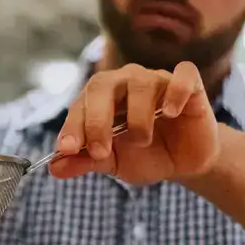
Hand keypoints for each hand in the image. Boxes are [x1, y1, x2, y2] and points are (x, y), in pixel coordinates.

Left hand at [51, 62, 219, 184]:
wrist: (182, 162)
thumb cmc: (142, 156)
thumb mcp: (111, 162)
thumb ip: (84, 161)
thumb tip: (54, 168)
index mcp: (100, 99)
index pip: (79, 105)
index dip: (71, 127)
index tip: (67, 150)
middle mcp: (125, 83)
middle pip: (102, 85)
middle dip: (97, 120)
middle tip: (100, 150)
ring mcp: (156, 81)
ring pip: (140, 83)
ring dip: (137, 119)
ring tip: (141, 141)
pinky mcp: (189, 85)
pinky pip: (182, 76)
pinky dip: (175, 93)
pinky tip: (170, 113)